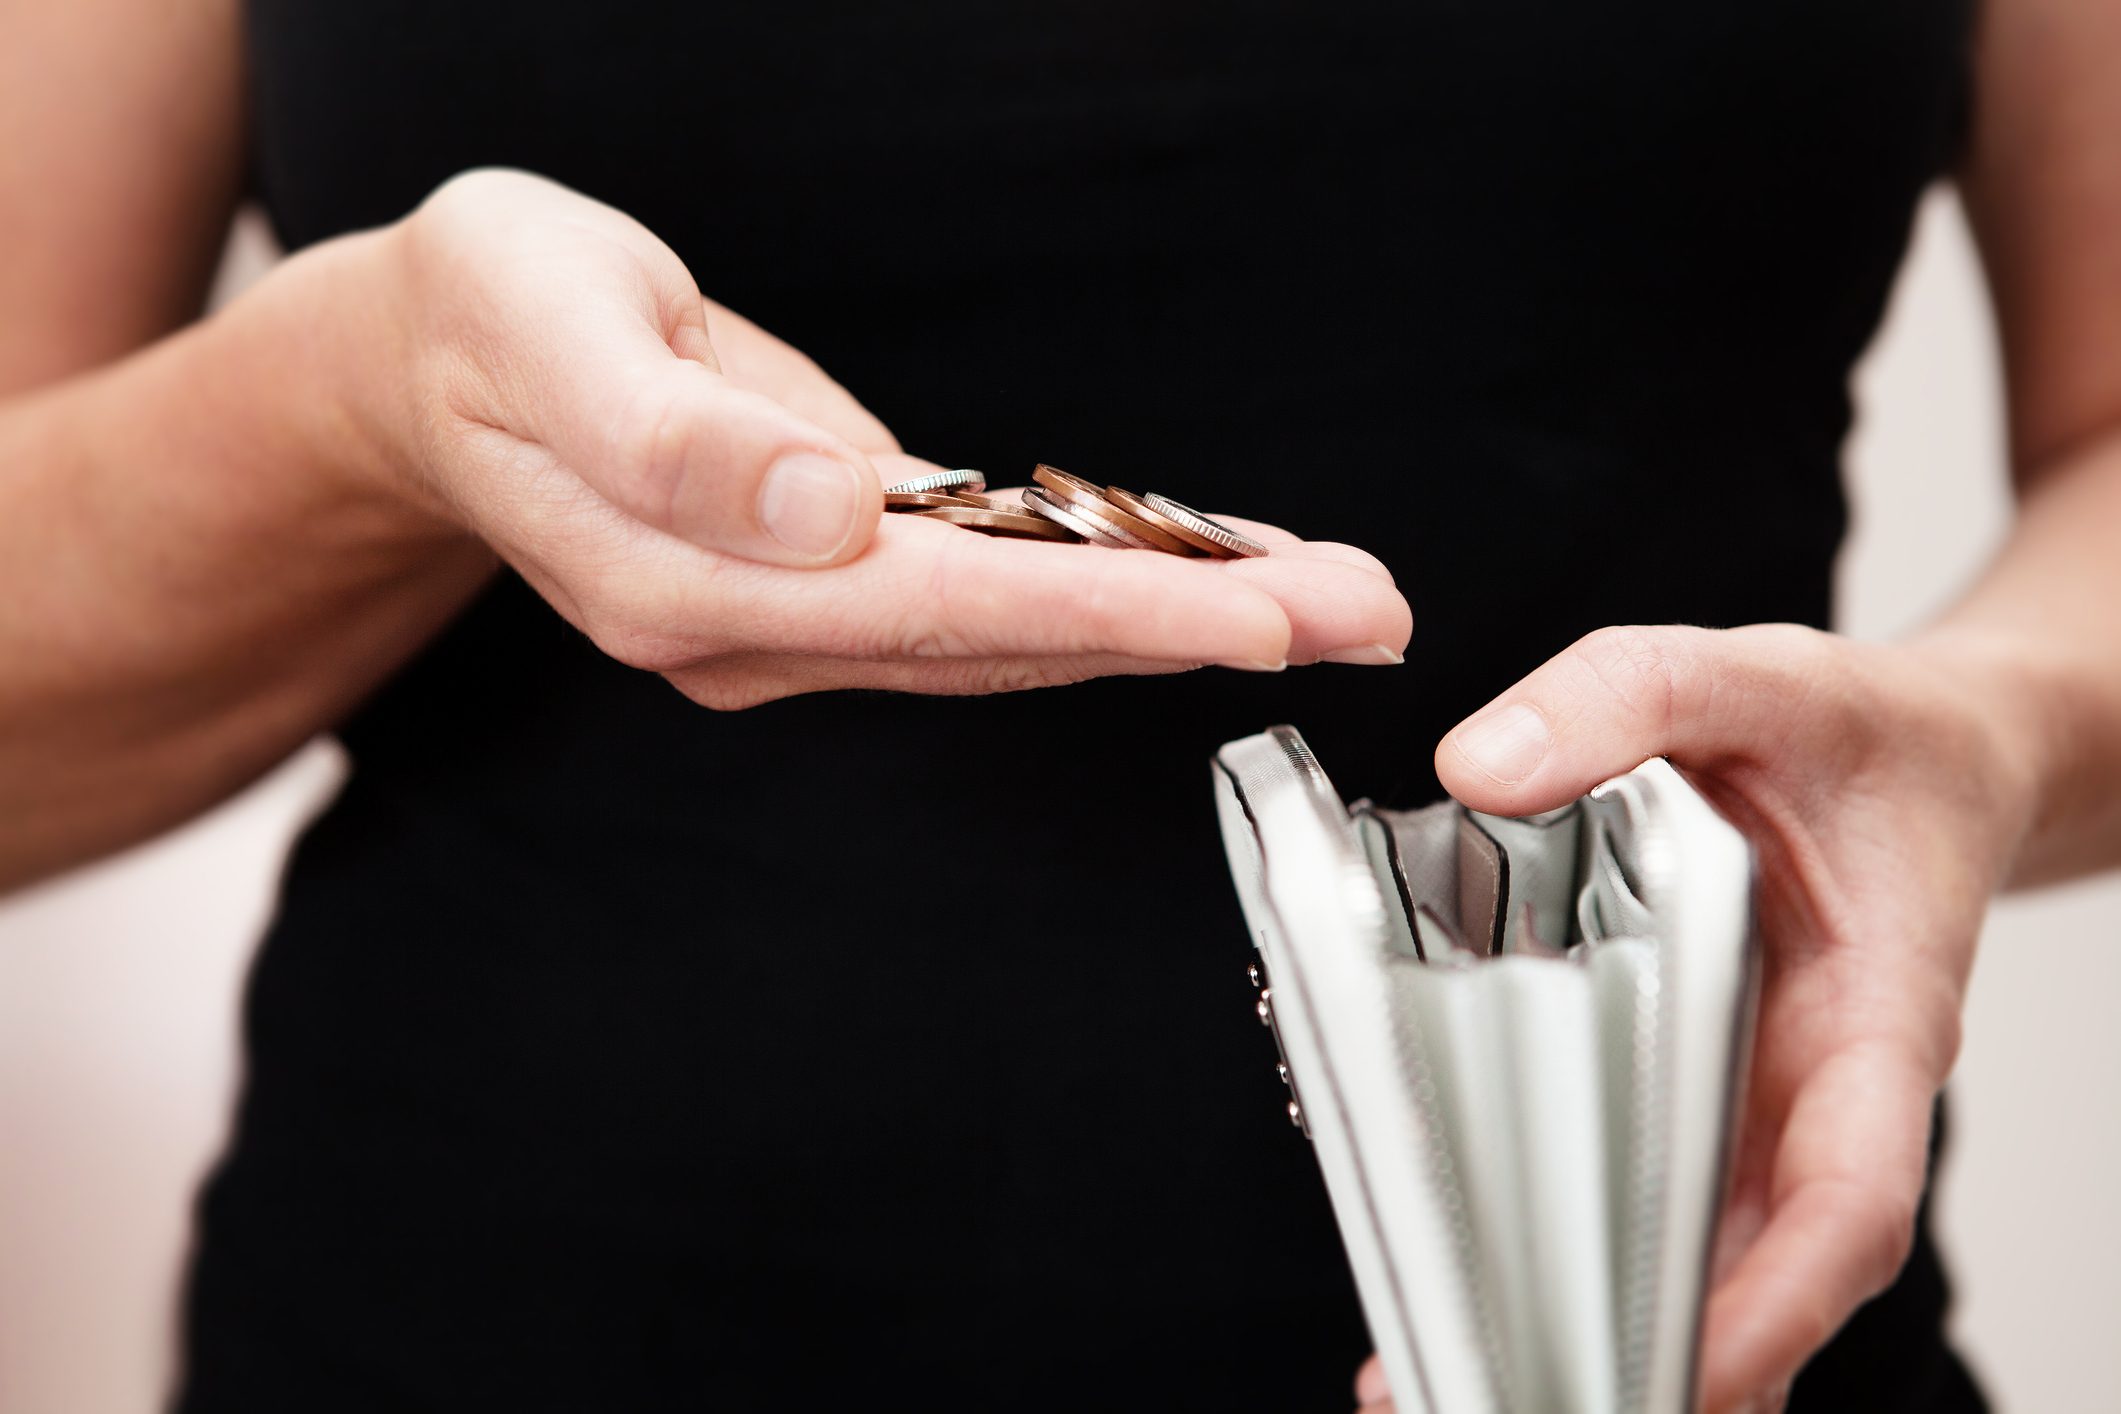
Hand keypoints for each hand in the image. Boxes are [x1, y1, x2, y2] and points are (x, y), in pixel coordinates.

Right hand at [340, 169, 1406, 706]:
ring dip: (1176, 617)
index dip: (1099, 613)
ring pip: (1015, 636)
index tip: (1250, 620)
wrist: (438, 367)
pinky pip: (990, 602)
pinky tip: (1207, 575)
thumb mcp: (538, 319)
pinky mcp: (825, 592)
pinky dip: (1107, 590)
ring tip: (1332, 592)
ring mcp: (790, 625)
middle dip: (1191, 629)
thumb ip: (668, 429)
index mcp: (682, 578)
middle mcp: (751, 632)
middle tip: (1366, 608)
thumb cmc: (489, 316)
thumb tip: (824, 512)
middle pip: (1005, 644)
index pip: (932, 606)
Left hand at [1353, 623, 2035, 1412]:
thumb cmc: (1862, 735)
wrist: (1921, 752)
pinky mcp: (1688, 1081)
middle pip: (1745, 1268)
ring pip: (1681, 1246)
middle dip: (1638, 1359)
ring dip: (1578, 1322)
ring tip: (1427, 1376)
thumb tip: (1474, 767)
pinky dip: (1557, 1230)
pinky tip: (1456, 1264)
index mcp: (1869, 1018)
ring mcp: (1748, 1099)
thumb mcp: (1756, 673)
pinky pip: (1633, 1174)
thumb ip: (1629, 694)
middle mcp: (1809, 1090)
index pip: (1845, 1198)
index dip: (1772, 1304)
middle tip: (1479, 1399)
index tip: (1687, 1374)